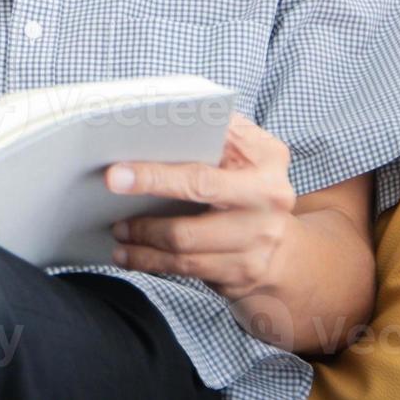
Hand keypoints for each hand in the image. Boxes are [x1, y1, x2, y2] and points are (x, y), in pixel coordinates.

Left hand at [104, 113, 297, 300]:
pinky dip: (152, 263)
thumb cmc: (251, 185)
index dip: (155, 176)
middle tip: (111, 213)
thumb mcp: (246, 149)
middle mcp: (269, 202)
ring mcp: (258, 244)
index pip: (201, 172)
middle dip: (144, 216)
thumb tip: (153, 124)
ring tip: (118, 232)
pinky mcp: (243, 275)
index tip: (115, 175)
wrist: (287, 248)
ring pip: (185, 250)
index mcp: (267, 161)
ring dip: (143, 243)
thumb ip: (214, 131)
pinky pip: (188, 272)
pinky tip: (131, 255)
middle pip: (191, 217)